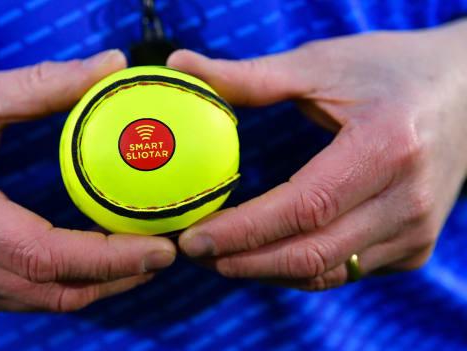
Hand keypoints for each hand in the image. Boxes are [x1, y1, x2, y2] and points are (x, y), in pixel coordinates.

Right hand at [0, 50, 175, 311]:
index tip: (163, 248)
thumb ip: (45, 85)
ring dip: (96, 284)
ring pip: (40, 301)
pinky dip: (64, 282)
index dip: (113, 258)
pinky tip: (93, 258)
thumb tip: (112, 67)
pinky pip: (21, 295)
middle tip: (165, 250)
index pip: (48, 257)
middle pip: (53, 290)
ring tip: (140, 254)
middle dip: (118, 278)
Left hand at [167, 21, 466, 289]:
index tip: (193, 238)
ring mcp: (417, 230)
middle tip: (194, 252)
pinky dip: (298, 268)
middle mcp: (409, 199)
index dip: (243, 230)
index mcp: (387, 146)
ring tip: (218, 256)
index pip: (304, 207)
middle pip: (313, 252)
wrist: (465, 90)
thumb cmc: (389, 71)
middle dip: (244, 261)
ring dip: (265, 271)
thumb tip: (179, 67)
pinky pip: (345, 270)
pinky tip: (263, 254)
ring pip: (326, 271)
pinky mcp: (414, 248)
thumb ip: (249, 75)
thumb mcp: (322, 64)